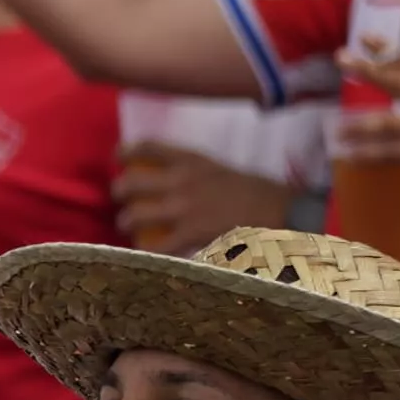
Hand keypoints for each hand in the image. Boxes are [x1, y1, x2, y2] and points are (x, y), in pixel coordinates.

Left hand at [112, 145, 303, 253]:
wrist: (280, 211)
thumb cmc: (254, 190)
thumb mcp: (219, 168)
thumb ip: (192, 171)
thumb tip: (168, 178)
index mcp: (191, 159)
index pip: (147, 146)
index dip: (125, 151)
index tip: (119, 156)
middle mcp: (181, 180)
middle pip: (129, 183)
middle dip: (119, 193)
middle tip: (122, 199)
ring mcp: (183, 208)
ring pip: (134, 216)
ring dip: (127, 223)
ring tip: (129, 227)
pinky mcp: (190, 234)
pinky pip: (156, 246)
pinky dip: (147, 251)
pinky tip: (148, 253)